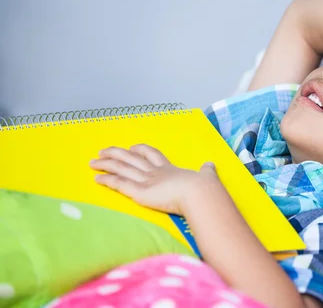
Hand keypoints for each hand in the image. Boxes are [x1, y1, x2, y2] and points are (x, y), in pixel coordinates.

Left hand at [90, 144, 217, 215]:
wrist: (199, 193)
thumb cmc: (204, 188)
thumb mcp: (207, 176)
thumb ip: (207, 171)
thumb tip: (210, 165)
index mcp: (170, 168)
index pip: (152, 155)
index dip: (140, 150)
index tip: (132, 148)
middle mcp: (156, 172)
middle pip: (132, 158)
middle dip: (116, 153)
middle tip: (103, 151)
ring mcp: (147, 181)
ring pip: (122, 168)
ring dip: (106, 164)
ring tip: (93, 162)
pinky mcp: (141, 192)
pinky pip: (120, 184)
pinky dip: (107, 180)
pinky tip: (97, 178)